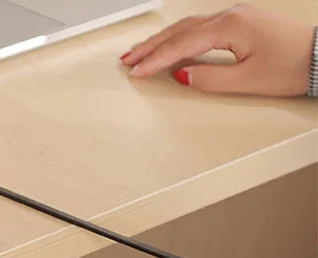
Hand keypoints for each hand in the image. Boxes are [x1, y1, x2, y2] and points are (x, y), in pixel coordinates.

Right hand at [121, 4, 315, 96]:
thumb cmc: (291, 66)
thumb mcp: (246, 81)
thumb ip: (209, 79)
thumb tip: (182, 75)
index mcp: (230, 27)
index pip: (182, 44)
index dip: (156, 60)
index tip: (136, 72)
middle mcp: (231, 15)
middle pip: (180, 30)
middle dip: (151, 46)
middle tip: (127, 59)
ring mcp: (236, 16)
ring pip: (188, 26)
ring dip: (162, 40)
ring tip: (140, 52)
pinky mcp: (240, 23)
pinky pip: (201, 26)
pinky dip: (179, 36)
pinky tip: (170, 43)